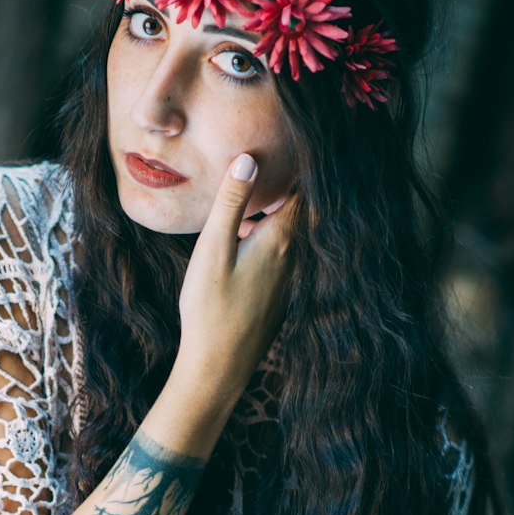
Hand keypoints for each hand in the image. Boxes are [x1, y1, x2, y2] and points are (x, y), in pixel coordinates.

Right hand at [176, 153, 298, 394]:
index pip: (302, 193)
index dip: (298, 169)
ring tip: (242, 204)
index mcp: (280, 242)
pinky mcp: (274, 299)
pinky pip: (276, 260)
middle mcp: (291, 260)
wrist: (218, 369)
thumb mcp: (214, 250)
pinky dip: (263, 242)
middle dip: (280, 190)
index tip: (292, 145)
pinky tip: (238, 244)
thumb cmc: (211, 309)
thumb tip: (248, 160)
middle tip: (263, 166)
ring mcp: (285, 282)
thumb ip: (231, 204)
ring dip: (267, 218)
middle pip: (295, 214)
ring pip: (284, 238)